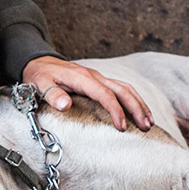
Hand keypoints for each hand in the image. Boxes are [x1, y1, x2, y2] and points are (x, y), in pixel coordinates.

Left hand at [21, 56, 152, 131]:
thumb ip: (52, 94)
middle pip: (122, 89)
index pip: (104, 94)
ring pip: (125, 88)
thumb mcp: (40, 84)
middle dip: (136, 108)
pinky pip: (121, 88)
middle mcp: (94, 76)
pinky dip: (133, 100)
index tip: (121, 127)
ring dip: (139, 104)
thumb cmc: (40, 75)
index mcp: (81, 78)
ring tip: (149, 123)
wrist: (40, 62)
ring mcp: (98, 77)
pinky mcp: (100, 81)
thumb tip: (65, 105)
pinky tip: (140, 112)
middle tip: (146, 127)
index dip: (115, 110)